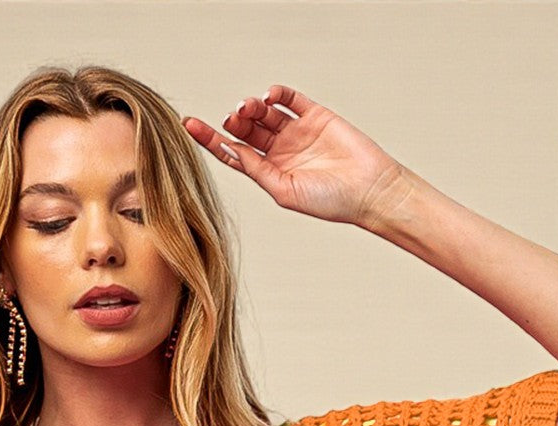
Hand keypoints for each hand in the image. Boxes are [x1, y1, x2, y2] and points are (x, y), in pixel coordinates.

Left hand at [182, 85, 409, 228]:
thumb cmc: (329, 201)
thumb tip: (233, 152)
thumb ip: (259, 171)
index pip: (232, 152)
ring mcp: (296, 132)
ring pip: (265, 112)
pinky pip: (291, 99)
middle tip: (233, 116)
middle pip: (246, 129)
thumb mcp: (285, 191)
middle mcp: (279, 151)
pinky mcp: (315, 116)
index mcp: (268, 172)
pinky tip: (270, 95)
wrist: (368, 190)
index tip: (189, 125)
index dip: (210, 139)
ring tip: (250, 106)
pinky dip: (278, 93)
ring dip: (252, 105)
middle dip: (235, 120)